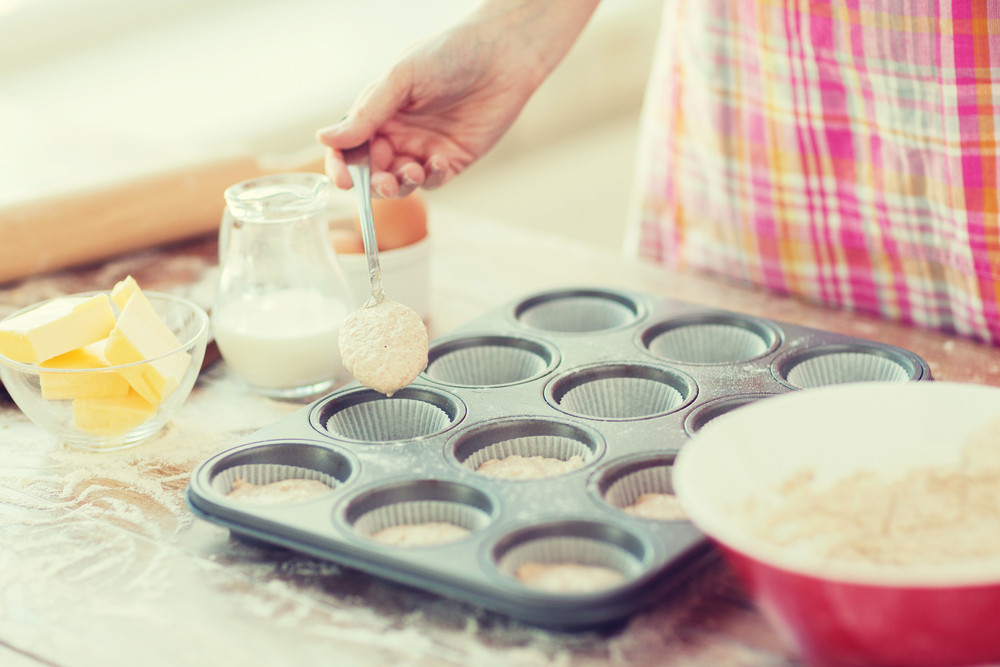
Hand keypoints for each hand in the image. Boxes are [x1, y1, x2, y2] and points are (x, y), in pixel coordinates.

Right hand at [317, 0, 600, 197]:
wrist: (503, 55)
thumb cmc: (448, 55)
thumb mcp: (400, 79)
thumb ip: (366, 114)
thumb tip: (324, 138)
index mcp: (378, 112)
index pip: (349, 147)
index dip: (341, 166)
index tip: (343, 181)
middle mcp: (398, 133)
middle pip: (373, 172)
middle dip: (374, 183)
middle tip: (384, 183)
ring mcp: (424, 148)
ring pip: (401, 183)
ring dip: (401, 185)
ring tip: (412, 173)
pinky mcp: (452, 159)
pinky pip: (433, 181)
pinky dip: (431, 178)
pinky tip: (438, 163)